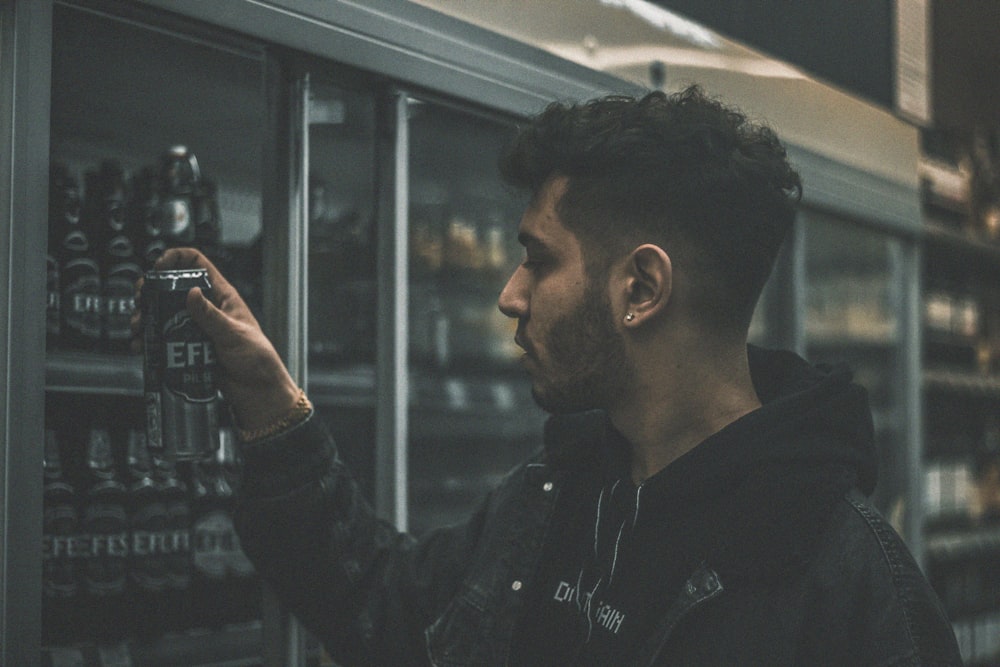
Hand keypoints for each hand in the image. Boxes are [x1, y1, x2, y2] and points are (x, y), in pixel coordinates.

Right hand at [144, 247, 300, 431]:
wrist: (257, 391)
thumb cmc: (257, 359)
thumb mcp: (233, 334)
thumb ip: (211, 316)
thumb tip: (192, 293)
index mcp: (222, 296)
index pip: (197, 264)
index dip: (175, 259)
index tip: (158, 268)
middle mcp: (207, 309)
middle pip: (172, 288)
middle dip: (152, 291)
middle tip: (141, 301)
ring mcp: (196, 328)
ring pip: (164, 314)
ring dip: (147, 318)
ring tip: (139, 326)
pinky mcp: (189, 348)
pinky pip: (164, 339)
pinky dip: (150, 340)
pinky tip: (142, 345)